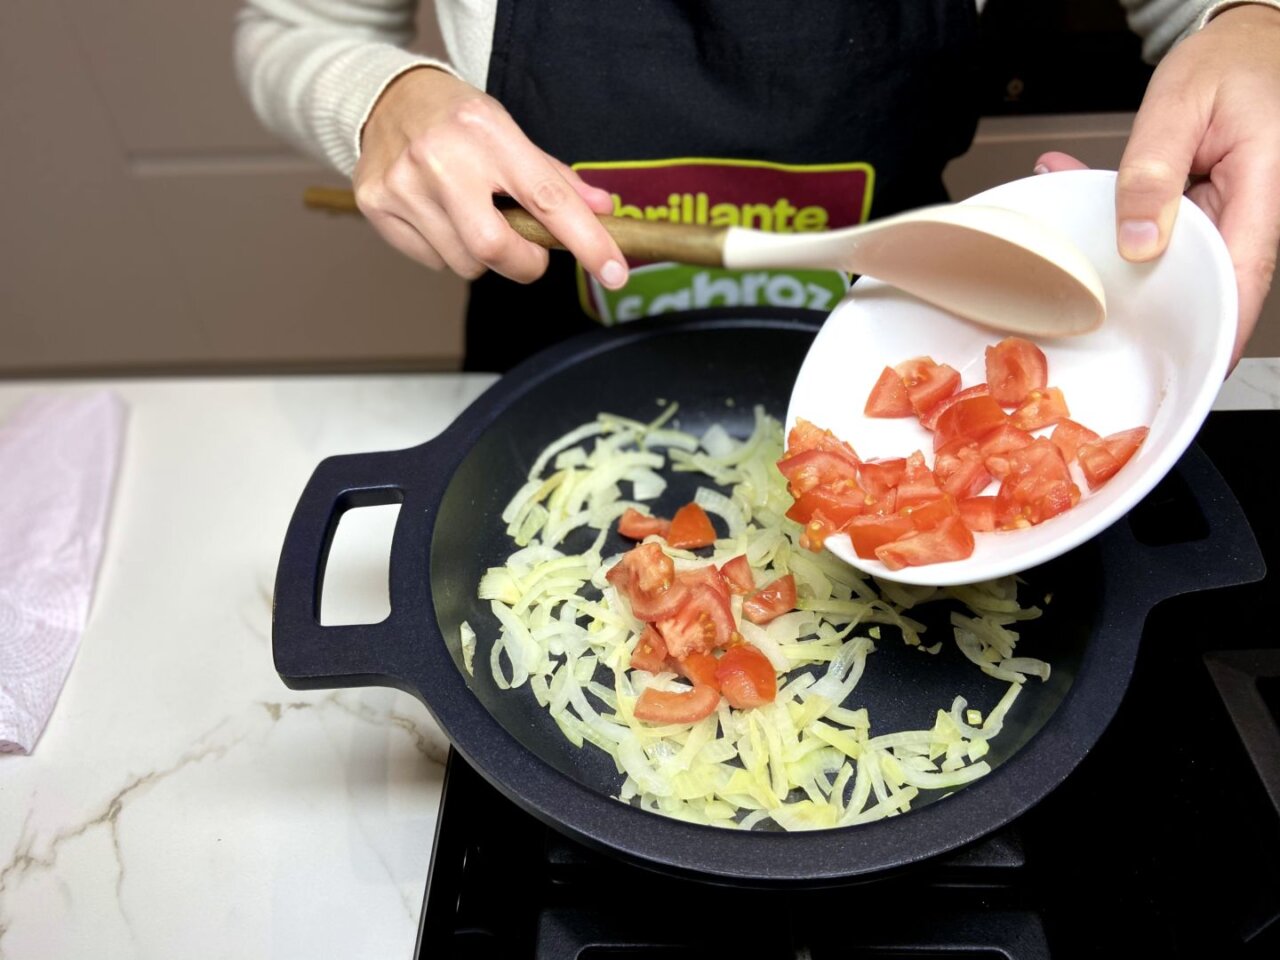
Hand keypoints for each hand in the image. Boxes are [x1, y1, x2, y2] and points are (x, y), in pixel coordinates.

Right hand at [353, 67, 627, 288]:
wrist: (385, 98)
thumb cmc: (458, 120)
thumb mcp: (509, 133)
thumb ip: (556, 177)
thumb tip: (602, 209)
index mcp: (487, 133)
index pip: (548, 199)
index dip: (586, 242)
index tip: (614, 272)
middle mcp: (442, 158)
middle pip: (495, 248)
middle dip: (522, 263)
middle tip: (527, 253)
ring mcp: (404, 184)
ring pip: (463, 263)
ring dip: (480, 255)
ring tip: (469, 216)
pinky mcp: (377, 205)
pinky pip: (432, 261)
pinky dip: (446, 249)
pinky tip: (438, 215)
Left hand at [1037, 4, 1279, 363]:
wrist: (1244, 41)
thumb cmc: (1229, 63)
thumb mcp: (1178, 105)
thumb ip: (1152, 171)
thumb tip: (1140, 239)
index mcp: (1262, 188)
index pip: (1245, 275)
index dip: (1220, 327)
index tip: (1192, 363)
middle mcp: (1251, 211)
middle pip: (1210, 283)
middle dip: (1156, 307)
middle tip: (1100, 324)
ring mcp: (1230, 216)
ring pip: (1180, 263)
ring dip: (1126, 264)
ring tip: (1076, 250)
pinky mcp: (1207, 215)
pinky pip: (1166, 237)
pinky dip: (1124, 229)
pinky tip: (1084, 210)